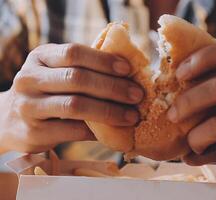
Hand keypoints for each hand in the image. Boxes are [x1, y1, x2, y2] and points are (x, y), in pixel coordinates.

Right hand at [0, 43, 143, 152]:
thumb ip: (83, 69)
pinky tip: (114, 131)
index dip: (103, 60)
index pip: (73, 52)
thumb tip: (128, 74)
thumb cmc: (46, 91)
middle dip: (113, 87)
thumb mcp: (56, 72)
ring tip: (132, 116)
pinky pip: (72, 131)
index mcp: (40, 57)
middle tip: (137, 95)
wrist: (8, 120)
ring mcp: (28, 106)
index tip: (128, 69)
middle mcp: (30, 78)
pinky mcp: (33, 132)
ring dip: (109, 111)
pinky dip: (97, 131)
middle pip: (77, 78)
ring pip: (75, 105)